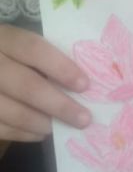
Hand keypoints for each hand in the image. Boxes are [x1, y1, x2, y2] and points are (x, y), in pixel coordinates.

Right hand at [0, 24, 90, 142]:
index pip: (34, 49)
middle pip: (26, 85)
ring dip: (43, 123)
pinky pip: (0, 128)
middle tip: (84, 118)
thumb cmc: (9, 54)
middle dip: (59, 105)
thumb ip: (45, 56)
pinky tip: (41, 133)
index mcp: (4, 38)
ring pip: (13, 112)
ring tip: (64, 127)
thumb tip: (83, 82)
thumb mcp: (19, 44)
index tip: (84, 85)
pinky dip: (24, 133)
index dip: (61, 67)